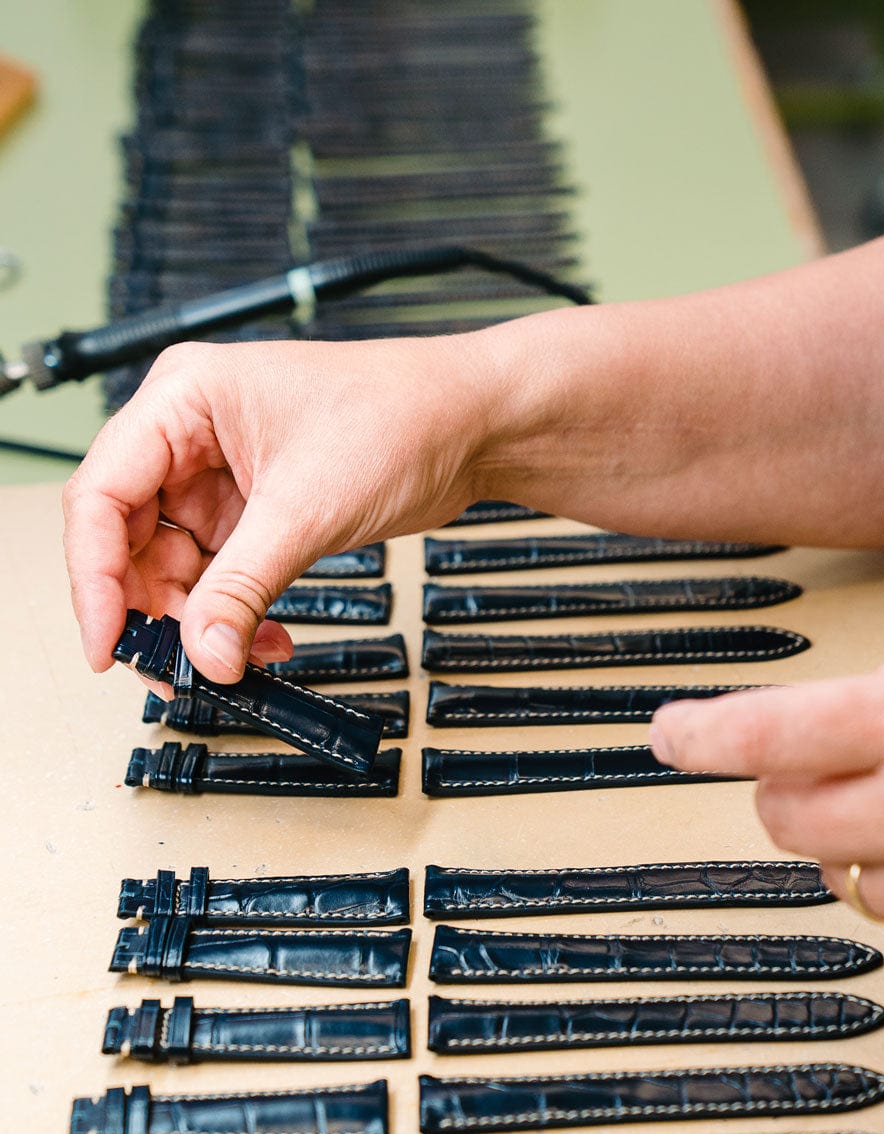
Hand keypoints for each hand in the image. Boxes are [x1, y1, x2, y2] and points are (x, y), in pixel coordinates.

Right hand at [62, 336, 498, 682]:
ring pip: (177, 563)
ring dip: (201, 619)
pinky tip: (264, 640)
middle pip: (130, 536)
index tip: (108, 642)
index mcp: (184, 398)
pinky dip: (238, 611)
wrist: (475, 426)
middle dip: (151, 608)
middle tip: (171, 668)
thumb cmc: (403, 415)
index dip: (93, 578)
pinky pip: (224, 572)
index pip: (101, 494)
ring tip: (230, 660)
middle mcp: (193, 433)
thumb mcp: (307, 509)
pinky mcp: (262, 507)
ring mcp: (227, 473)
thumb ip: (243, 587)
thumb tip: (203, 654)